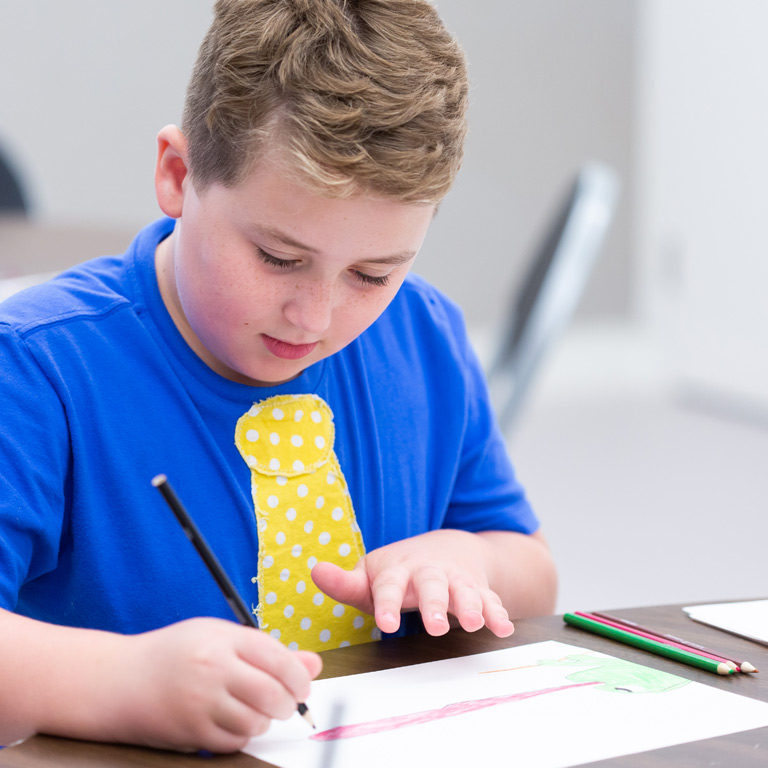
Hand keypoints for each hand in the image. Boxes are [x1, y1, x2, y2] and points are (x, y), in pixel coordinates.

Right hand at [117, 617, 321, 752]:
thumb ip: (268, 650)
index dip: (299, 676)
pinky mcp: (191, 733)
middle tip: (285, 702)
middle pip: (272, 694)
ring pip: (256, 722)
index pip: (278, 659)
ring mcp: (200, 703)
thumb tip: (314, 665)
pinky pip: (234, 742)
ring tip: (254, 708)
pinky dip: (242, 735)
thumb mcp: (220, 636)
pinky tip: (233, 721)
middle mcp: (212, 669)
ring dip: (264, 720)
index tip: (303, 684)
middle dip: (288, 703)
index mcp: (223, 639)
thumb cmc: (175, 653)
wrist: (119, 680)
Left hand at [311, 529, 514, 637]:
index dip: (387, 603)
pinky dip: (498, 611)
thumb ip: (344, 582)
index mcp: (397, 571)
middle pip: (431, 586)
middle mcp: (428, 572)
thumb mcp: (371, 575)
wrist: (447, 548)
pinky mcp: (478, 588)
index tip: (385, 623)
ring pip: (464, 591)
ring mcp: (455, 580)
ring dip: (470, 606)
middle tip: (434, 627)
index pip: (389, 585)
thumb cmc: (399, 571)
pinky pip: (490, 599)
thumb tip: (315, 571)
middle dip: (434, 605)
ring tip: (473, 623)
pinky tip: (503, 627)